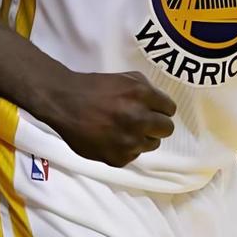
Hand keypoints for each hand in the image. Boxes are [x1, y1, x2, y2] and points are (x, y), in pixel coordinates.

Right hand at [44, 70, 176, 167]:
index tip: (153, 109)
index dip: (162, 108)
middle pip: (167, 129)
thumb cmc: (96, 87)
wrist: (66, 103)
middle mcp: (139, 119)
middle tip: (143, 120)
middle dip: (157, 124)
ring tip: (124, 128)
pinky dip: (126, 148)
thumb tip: (161, 105)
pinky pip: (134, 155)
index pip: (170, 109)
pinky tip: (112, 137)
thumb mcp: (127, 78)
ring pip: (152, 144)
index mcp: (142, 95)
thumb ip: (148, 90)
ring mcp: (129, 141)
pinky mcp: (118, 159)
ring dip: (142, 137)